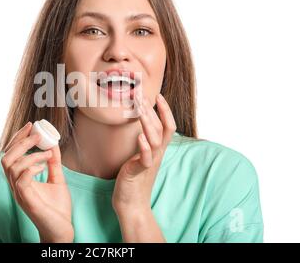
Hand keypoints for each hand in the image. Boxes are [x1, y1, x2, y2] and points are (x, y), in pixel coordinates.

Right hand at [1, 122, 73, 242]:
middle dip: (20, 142)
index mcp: (20, 179)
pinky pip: (21, 180)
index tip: (30, 126)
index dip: (18, 138)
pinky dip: (31, 168)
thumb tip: (53, 144)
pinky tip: (43, 166)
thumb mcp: (57, 179)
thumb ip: (53, 163)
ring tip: (46, 153)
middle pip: (5, 158)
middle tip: (37, 134)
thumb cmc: (57, 208)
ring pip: (11, 167)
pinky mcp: (27, 200)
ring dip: (29, 155)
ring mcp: (19, 193)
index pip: (11, 154)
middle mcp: (16, 185)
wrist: (62, 230)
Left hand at [112, 93, 176, 215]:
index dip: (165, 111)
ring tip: (140, 109)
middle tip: (142, 95)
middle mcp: (157, 155)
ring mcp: (149, 163)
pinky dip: (143, 147)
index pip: (167, 126)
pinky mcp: (138, 173)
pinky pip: (145, 159)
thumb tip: (141, 125)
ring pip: (155, 140)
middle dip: (153, 110)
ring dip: (148, 123)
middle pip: (161, 129)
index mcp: (157, 150)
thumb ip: (144, 142)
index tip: (158, 95)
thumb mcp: (140, 156)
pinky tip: (139, 136)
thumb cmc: (134, 179)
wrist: (132, 204)